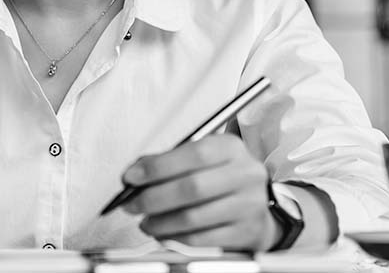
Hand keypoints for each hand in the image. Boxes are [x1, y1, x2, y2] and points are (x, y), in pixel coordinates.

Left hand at [121, 133, 277, 251]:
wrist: (258, 205)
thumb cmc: (221, 178)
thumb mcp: (202, 159)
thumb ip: (168, 162)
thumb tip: (134, 173)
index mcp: (231, 148)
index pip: (193, 154)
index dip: (157, 167)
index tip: (130, 177)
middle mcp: (245, 174)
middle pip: (192, 188)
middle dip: (153, 198)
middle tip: (132, 204)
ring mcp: (249, 205)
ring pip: (194, 218)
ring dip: (160, 223)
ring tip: (146, 222)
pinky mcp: (246, 232)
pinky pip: (202, 240)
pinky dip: (175, 239)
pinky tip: (163, 234)